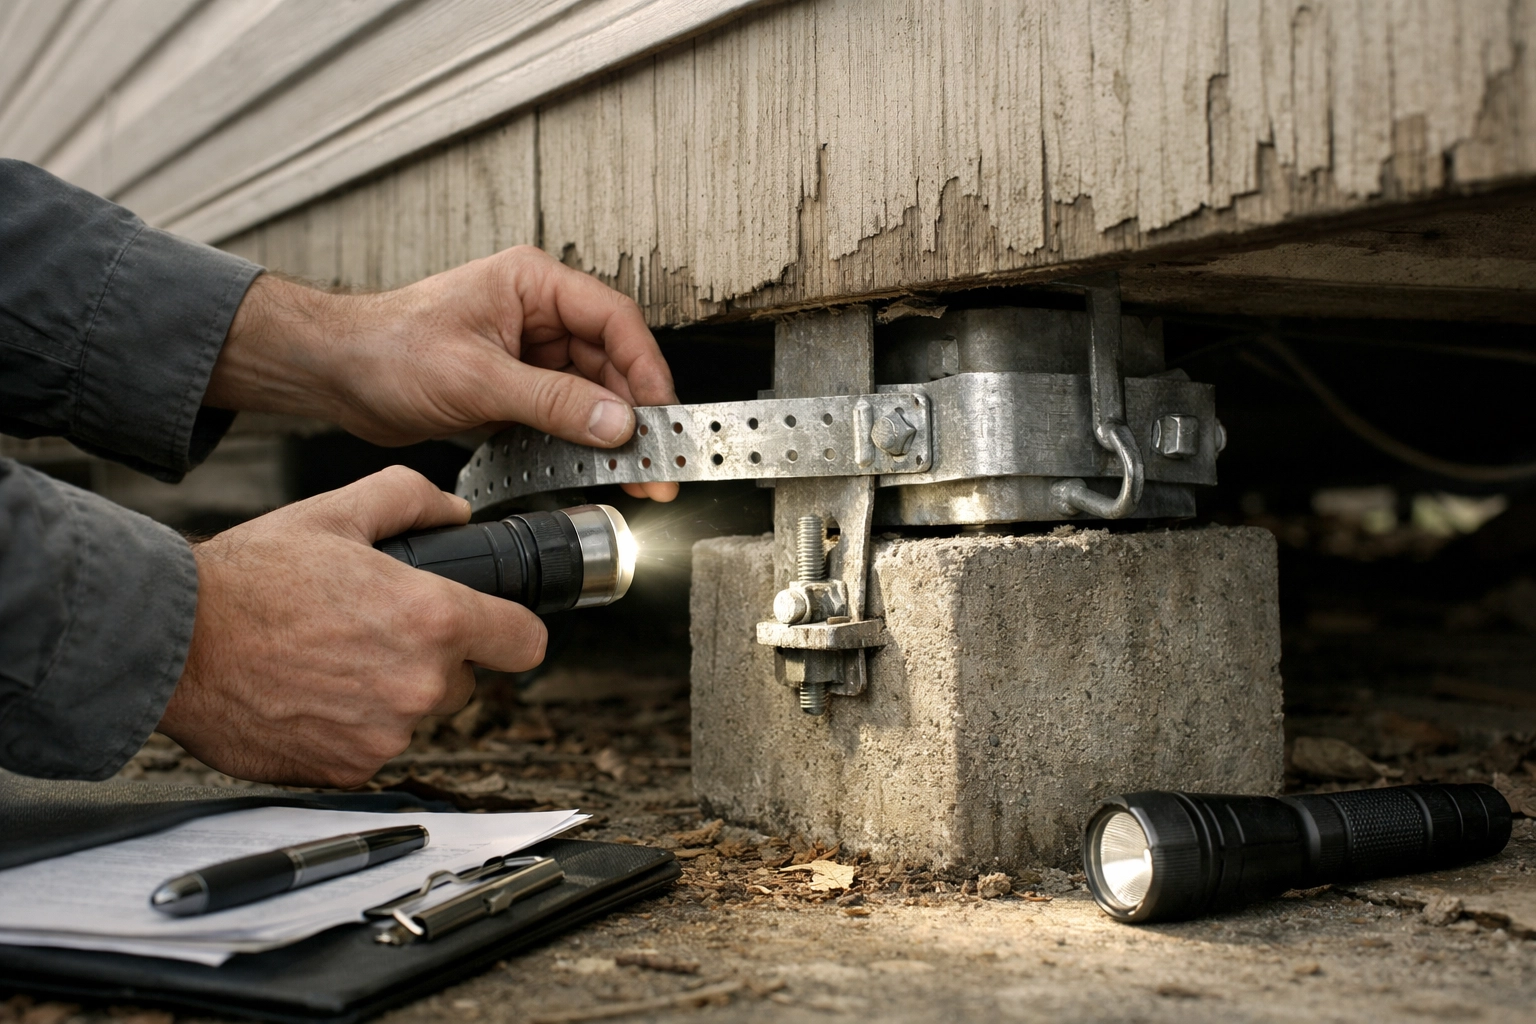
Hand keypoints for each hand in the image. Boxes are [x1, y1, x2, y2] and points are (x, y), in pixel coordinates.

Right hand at [157, 467, 545, 786]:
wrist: (173, 643)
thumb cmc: (246, 582)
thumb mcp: (336, 512)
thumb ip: (410, 499)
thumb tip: (454, 512)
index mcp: (431, 618)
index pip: (525, 643)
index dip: (512, 632)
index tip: (498, 630)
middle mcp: (418, 682)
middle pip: (466, 680)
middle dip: (436, 659)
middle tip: (377, 633)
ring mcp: (384, 733)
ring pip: (417, 715)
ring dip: (391, 695)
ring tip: (334, 659)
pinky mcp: (347, 770)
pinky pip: (373, 749)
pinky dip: (351, 729)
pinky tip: (312, 694)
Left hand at [208, 246, 677, 500]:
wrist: (337, 374)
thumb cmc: (387, 349)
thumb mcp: (477, 377)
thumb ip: (553, 402)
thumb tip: (616, 423)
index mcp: (534, 284)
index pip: (614, 321)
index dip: (646, 369)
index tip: (662, 415)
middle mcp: (539, 313)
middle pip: (612, 361)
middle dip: (635, 413)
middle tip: (656, 460)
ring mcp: (530, 351)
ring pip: (593, 392)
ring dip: (612, 433)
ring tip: (635, 474)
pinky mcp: (517, 386)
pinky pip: (565, 413)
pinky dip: (581, 441)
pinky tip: (596, 467)